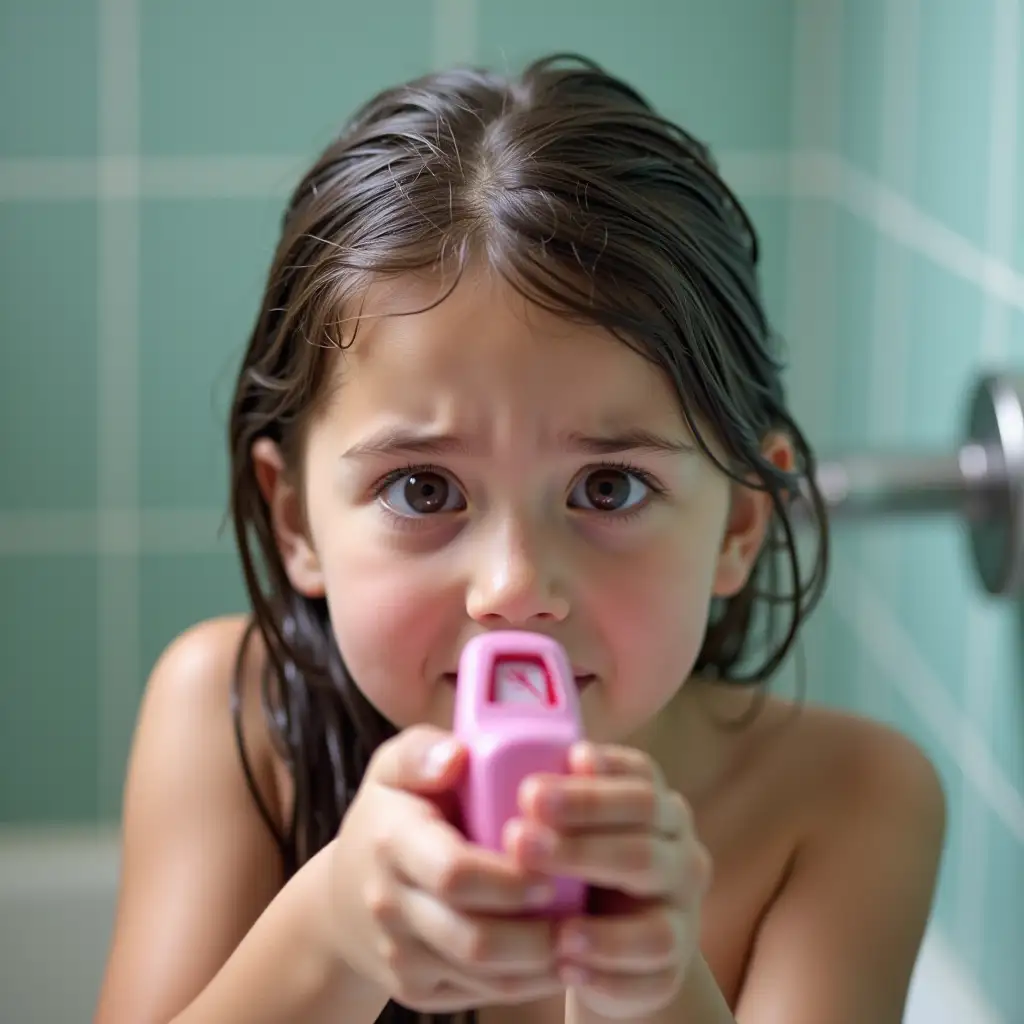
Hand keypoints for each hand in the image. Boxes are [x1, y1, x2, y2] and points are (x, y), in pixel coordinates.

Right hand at [327, 725, 564, 1013]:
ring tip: (582, 935)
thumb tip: (457, 756)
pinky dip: (528, 980)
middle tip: (581, 912)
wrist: (344, 893)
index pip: (454, 873)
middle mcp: (390, 905)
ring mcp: (400, 955)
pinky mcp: (415, 989)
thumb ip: (423, 751)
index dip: (509, 880)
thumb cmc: (390, 814)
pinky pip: (481, 994)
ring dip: (540, 961)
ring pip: (484, 975)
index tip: (552, 870)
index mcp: (392, 842)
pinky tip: (558, 955)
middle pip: (473, 938)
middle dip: (535, 932)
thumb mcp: (393, 767)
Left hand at [505, 743, 712, 1019]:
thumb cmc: (574, 860)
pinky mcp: (671, 966)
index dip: (590, 782)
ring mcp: (681, 910)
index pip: (639, 779)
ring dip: (599, 917)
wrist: (611, 939)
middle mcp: (679, 850)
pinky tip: (564, 961)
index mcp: (655, 803)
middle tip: (517, 837)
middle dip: (579, 838)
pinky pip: (650, 972)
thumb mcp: (564, 820)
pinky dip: (606, 968)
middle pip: (643, 840)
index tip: (534, 786)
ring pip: (654, 910)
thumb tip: (466, 757)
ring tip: (551, 922)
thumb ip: (542, 790)